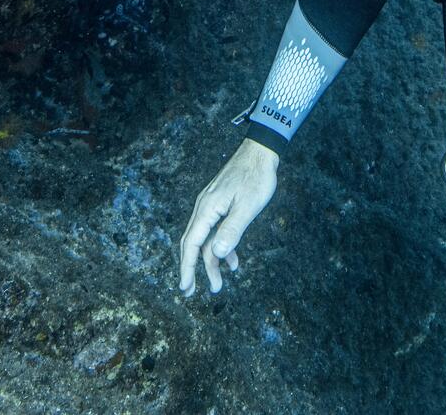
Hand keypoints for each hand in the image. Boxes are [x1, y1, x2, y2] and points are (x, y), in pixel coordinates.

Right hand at [178, 138, 278, 295]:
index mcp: (208, 209)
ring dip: (211, 262)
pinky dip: (222, 247)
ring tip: (218, 284)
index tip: (185, 287)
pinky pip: (216, 231)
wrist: (260, 152)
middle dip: (192, 269)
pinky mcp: (220, 205)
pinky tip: (232, 261)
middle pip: (193, 244)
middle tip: (190, 293)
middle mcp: (204, 208)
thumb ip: (232, 230)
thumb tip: (215, 254)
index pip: (191, 243)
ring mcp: (212, 206)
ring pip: (206, 239)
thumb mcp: (248, 206)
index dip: (187, 267)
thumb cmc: (256, 177)